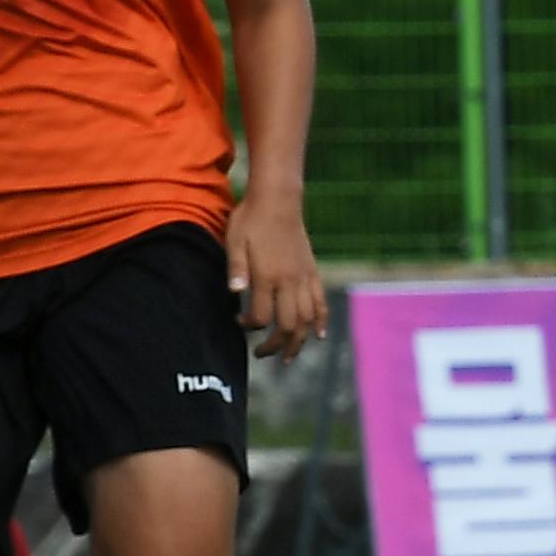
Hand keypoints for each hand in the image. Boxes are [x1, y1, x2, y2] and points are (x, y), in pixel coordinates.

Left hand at [226, 195, 325, 361]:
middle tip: (262, 354)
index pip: (260, 316)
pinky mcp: (312, 271)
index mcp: (267, 276)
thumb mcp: (234, 242)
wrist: (278, 199)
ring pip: (307, 320)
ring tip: (288, 356)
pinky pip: (320, 302)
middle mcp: (289, 281)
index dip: (248, 326)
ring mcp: (303, 277)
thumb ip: (236, 269)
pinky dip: (321, 321)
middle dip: (275, 345)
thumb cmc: (250, 220)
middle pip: (288, 326)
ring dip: (299, 342)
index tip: (237, 321)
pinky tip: (318, 335)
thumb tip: (234, 294)